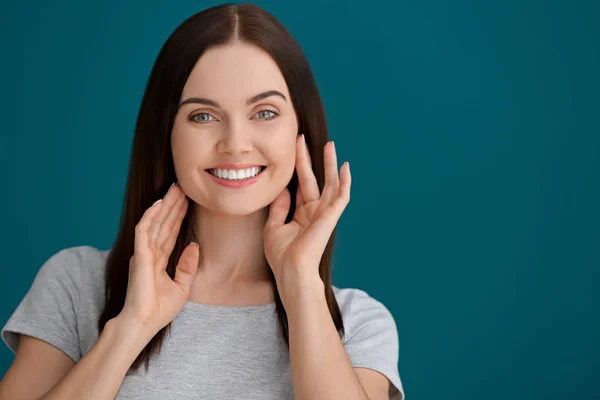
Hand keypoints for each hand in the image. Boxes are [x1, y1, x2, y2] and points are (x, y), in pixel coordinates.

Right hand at [119, 183, 199, 335]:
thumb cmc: (158, 310)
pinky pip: (144, 231)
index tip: (188, 200)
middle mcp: (150, 253)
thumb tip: (194, 246)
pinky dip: (150, 216)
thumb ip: (187, 266)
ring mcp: (143, 253)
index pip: (171, 232)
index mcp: (159, 260)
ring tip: (175, 188)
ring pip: (155, 222)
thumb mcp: (182, 287)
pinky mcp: (139, 256)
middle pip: (164, 223)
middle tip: (182, 186)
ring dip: (165, 205)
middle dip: (173, 204)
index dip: (179, 216)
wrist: (143, 324)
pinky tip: (159, 203)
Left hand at [264, 134, 350, 285]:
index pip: (302, 185)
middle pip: (315, 179)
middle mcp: (315, 211)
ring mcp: (324, 214)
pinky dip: (345, 182)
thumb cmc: (282, 255)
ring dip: (330, 164)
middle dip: (310, 158)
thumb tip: (281, 189)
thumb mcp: (274, 227)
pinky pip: (341, 197)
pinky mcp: (331, 217)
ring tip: (330, 145)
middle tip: (304, 138)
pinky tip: (346, 167)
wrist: (291, 271)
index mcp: (303, 214)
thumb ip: (279, 208)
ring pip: (330, 183)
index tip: (293, 148)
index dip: (298, 166)